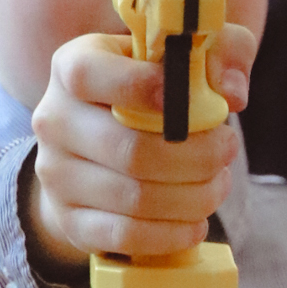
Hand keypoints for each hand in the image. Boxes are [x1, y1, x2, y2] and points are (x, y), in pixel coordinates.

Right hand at [27, 27, 253, 277]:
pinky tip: (195, 222)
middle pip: (130, 150)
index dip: (141, 86)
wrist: (92, 150)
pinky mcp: (69, 220)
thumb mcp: (182, 57)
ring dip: (193, 197)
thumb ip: (221, 51)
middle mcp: (54, 120)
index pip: (89, 75)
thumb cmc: (147, 94)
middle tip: (227, 150)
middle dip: (196, 157)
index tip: (193, 100)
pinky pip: (125, 236)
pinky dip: (171, 234)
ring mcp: (56, 175)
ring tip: (217, 184)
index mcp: (72, 66)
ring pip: (134, 198)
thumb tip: (232, 94)